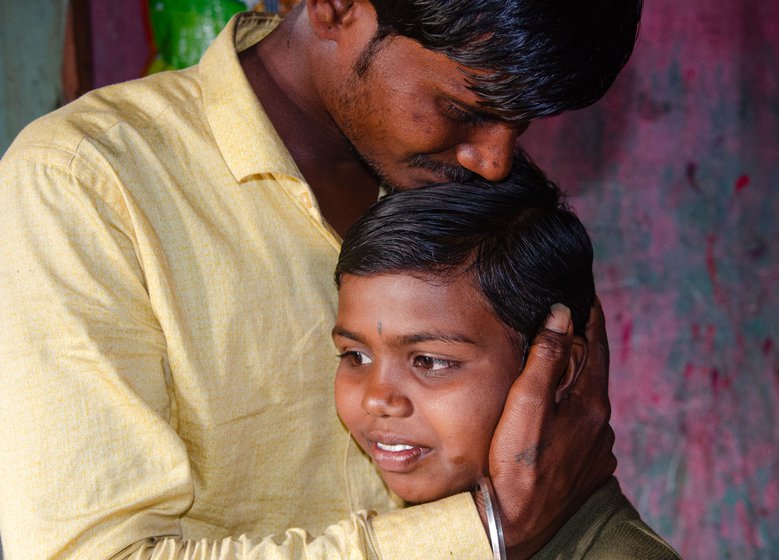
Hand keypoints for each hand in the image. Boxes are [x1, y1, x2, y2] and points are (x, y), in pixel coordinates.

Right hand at [486, 300, 615, 558]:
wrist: (519, 525)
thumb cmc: (515, 467)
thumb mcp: (525, 407)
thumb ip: (544, 360)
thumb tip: (561, 314)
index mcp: (589, 403)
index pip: (596, 345)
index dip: (591, 317)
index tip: (587, 294)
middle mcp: (601, 423)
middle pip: (592, 371)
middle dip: (579, 345)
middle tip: (563, 322)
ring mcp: (597, 447)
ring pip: (586, 399)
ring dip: (574, 379)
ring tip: (552, 365)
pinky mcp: (588, 465)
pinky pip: (582, 425)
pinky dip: (571, 408)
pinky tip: (552, 412)